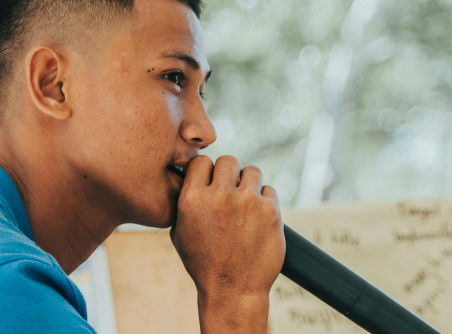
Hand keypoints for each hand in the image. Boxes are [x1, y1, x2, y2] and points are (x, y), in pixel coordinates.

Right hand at [170, 155, 284, 332]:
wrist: (233, 291)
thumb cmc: (204, 264)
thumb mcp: (180, 233)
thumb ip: (186, 201)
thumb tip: (193, 177)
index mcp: (192, 199)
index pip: (201, 161)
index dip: (206, 172)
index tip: (210, 183)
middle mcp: (219, 196)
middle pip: (228, 161)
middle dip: (229, 175)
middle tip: (230, 193)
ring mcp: (248, 202)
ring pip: (252, 171)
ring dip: (249, 185)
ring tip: (246, 206)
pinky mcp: (271, 210)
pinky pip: (269, 190)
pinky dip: (265, 201)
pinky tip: (258, 219)